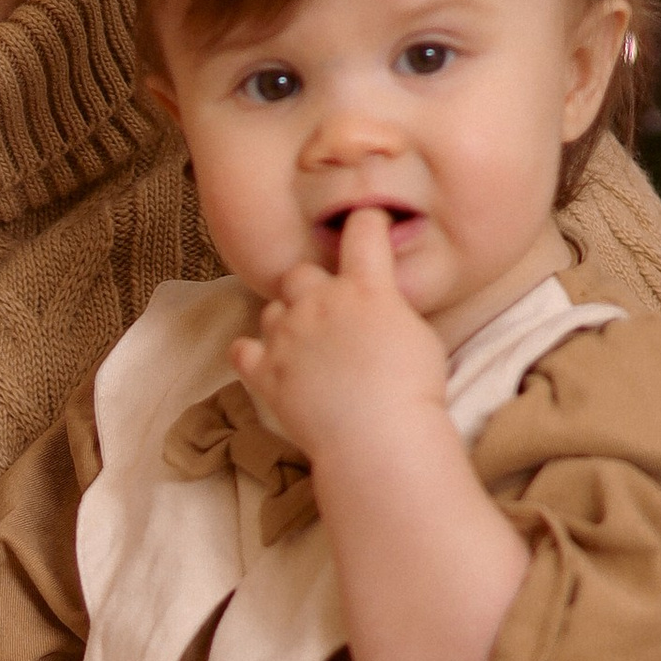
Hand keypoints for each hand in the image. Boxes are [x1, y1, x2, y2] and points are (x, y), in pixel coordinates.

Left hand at [231, 210, 447, 467]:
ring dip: (285, 321)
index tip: (369, 228)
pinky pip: (241, 351)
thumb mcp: (419, 336)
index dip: (366, 224)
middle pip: (300, 273)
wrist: (377, 435)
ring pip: (271, 310)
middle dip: (312, 288)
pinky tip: (264, 363)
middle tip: (329, 314)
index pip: (363, 231)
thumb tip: (378, 307)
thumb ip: (390, 310)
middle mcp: (320, 302)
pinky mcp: (266, 371)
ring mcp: (287, 336)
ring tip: (303, 348)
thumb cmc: (413, 390)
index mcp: (365, 289)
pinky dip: (250, 354)